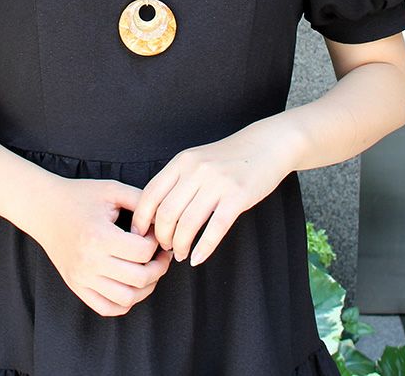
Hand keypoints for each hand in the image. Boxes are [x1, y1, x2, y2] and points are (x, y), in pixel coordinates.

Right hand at [30, 175, 174, 316]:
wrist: (44, 208)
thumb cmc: (79, 196)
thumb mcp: (112, 190)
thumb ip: (141, 201)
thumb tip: (164, 220)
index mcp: (99, 236)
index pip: (143, 251)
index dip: (156, 241)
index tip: (153, 232)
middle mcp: (90, 262)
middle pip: (140, 278)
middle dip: (159, 266)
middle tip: (161, 254)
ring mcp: (82, 278)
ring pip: (127, 298)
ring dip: (146, 287)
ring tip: (149, 269)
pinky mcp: (76, 286)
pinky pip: (107, 308)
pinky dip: (125, 302)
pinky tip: (130, 283)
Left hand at [129, 124, 295, 266]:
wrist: (265, 145)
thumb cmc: (228, 158)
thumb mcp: (197, 159)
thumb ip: (177, 180)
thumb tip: (154, 213)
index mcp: (182, 161)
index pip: (150, 194)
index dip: (141, 219)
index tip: (139, 235)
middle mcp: (196, 170)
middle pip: (166, 212)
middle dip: (161, 237)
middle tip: (165, 248)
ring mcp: (217, 183)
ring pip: (187, 224)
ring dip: (180, 246)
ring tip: (180, 254)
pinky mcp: (237, 196)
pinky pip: (215, 228)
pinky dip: (203, 248)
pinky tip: (197, 258)